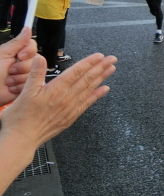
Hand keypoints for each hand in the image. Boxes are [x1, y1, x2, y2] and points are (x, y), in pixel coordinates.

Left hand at [0, 27, 36, 105]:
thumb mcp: (3, 54)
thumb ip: (18, 42)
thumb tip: (27, 28)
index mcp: (18, 53)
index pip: (33, 47)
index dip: (28, 52)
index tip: (19, 56)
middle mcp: (24, 63)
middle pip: (36, 61)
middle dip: (22, 67)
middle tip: (9, 70)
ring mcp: (26, 75)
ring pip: (35, 73)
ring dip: (19, 78)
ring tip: (8, 80)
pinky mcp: (27, 87)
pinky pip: (32, 85)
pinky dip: (20, 87)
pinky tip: (11, 87)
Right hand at [1, 53, 116, 147]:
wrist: (22, 139)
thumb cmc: (20, 118)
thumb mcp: (24, 92)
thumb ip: (35, 74)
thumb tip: (40, 58)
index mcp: (55, 89)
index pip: (76, 72)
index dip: (89, 62)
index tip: (99, 56)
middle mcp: (66, 98)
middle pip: (87, 79)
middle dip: (100, 67)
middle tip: (112, 59)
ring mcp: (70, 108)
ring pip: (89, 89)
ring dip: (101, 78)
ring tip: (111, 69)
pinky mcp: (71, 117)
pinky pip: (87, 103)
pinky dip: (97, 95)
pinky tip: (104, 89)